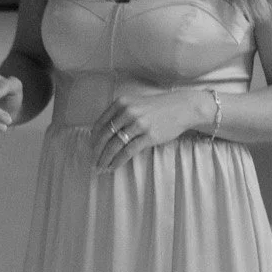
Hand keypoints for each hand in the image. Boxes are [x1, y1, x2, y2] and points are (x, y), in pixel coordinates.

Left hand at [91, 85, 206, 171]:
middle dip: (96, 151)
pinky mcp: (148, 136)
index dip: (93, 138)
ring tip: (101, 167)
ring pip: (114, 145)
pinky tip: (113, 167)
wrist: (181, 108)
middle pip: (105, 135)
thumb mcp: (135, 103)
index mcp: (121, 103)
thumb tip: (102, 133)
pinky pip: (128, 151)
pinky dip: (118, 161)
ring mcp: (138, 124)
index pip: (101, 123)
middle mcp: (127, 111)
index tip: (90, 148)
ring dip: (105, 158)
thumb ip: (120, 113)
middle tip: (93, 162)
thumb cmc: (157, 108)